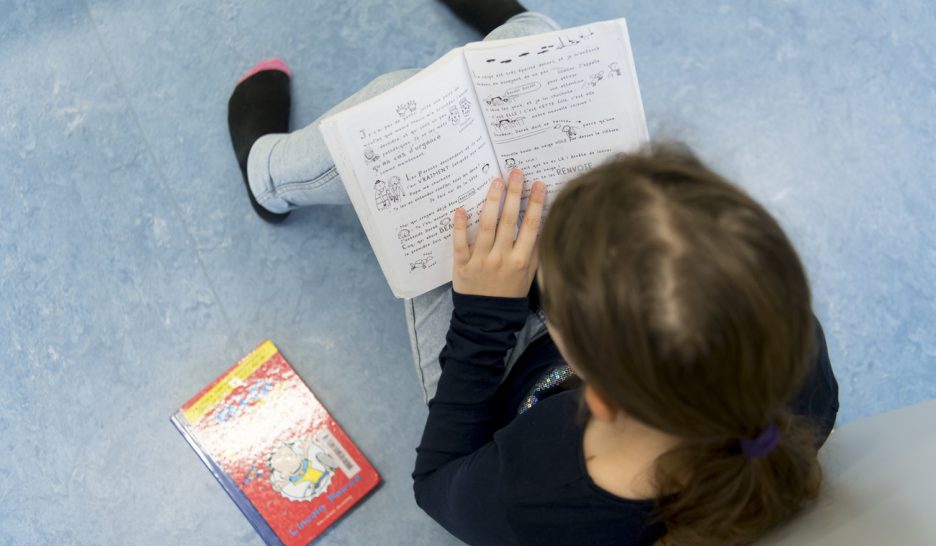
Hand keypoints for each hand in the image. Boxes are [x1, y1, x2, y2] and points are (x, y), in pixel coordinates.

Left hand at [452, 168, 545, 297]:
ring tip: (496, 182)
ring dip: (491, 202)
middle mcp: (501, 258)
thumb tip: (541, 222)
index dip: (536, 204)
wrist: (487, 318)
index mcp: (521, 260)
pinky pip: (460, 243)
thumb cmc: (510, 293)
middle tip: (515, 172)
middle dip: (514, 194)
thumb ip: (534, 251)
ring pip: (486, 227)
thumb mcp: (529, 275)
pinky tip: (461, 209)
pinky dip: (459, 226)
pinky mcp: (462, 265)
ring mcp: (481, 260)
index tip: (539, 184)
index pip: (531, 227)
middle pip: (509, 221)